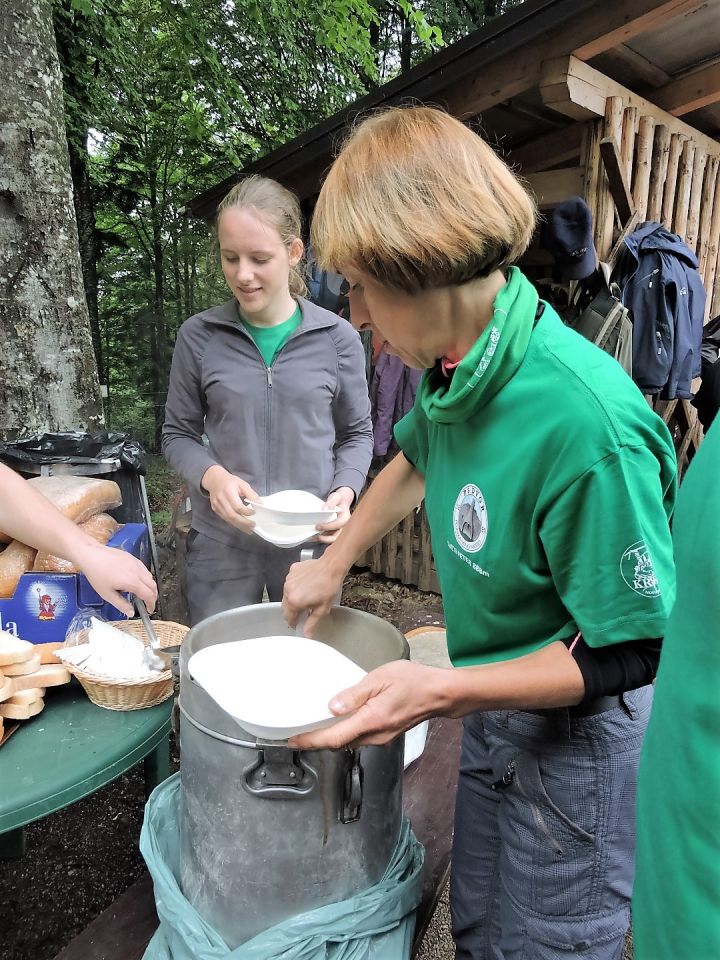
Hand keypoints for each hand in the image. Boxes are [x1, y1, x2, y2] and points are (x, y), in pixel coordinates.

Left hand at [73, 541, 157, 616]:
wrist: (91, 554)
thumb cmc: (97, 575)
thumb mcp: (107, 594)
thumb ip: (121, 605)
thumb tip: (131, 613)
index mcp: (133, 582)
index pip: (149, 595)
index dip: (151, 604)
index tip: (149, 610)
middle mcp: (138, 572)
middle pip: (153, 585)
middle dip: (153, 596)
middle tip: (148, 603)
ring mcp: (136, 563)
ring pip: (150, 576)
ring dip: (150, 586)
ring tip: (143, 592)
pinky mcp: (133, 558)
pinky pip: (144, 569)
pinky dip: (146, 577)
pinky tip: (137, 580)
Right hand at [201, 465, 258, 534]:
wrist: (214, 480)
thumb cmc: (230, 481)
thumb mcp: (242, 484)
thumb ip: (251, 494)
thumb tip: (260, 504)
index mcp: (228, 491)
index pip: (237, 506)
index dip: (247, 512)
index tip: (255, 512)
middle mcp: (220, 500)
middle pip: (232, 515)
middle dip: (244, 523)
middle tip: (253, 525)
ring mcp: (216, 506)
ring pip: (228, 519)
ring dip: (240, 526)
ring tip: (249, 529)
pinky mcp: (215, 510)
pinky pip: (226, 519)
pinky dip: (234, 523)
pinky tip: (242, 526)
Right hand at [282, 553, 345, 635]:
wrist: (332, 566)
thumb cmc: (329, 586)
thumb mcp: (322, 609)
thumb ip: (311, 623)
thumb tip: (306, 635)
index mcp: (294, 601)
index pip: (288, 617)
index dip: (294, 623)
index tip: (298, 624)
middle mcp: (288, 590)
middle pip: (286, 606)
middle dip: (293, 611)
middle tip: (304, 611)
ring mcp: (289, 579)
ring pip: (287, 594)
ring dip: (294, 598)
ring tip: (307, 597)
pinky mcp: (292, 571)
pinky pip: (291, 582)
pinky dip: (296, 586)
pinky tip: (306, 585)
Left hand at [288, 660, 450, 748]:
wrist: (440, 693)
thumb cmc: (414, 681)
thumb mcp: (381, 678)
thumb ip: (355, 694)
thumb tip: (332, 707)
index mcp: (372, 720)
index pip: (334, 737)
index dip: (311, 740)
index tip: (293, 741)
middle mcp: (375, 735)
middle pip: (339, 742)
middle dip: (317, 740)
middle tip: (297, 733)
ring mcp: (382, 737)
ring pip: (349, 741)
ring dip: (331, 736)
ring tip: (314, 726)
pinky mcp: (386, 734)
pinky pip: (360, 737)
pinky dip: (345, 732)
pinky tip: (339, 721)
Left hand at [316, 486, 354, 543]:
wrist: (340, 502)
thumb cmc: (339, 500)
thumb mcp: (336, 497)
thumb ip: (331, 502)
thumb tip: (325, 509)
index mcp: (346, 517)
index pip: (339, 524)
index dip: (329, 526)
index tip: (318, 526)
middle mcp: (344, 525)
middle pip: (339, 536)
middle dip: (328, 539)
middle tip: (317, 536)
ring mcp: (339, 530)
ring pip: (333, 539)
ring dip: (323, 540)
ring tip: (313, 538)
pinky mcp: (334, 532)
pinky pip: (328, 538)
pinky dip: (321, 538)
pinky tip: (313, 537)